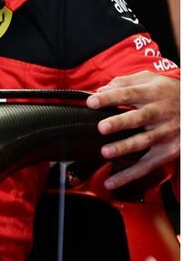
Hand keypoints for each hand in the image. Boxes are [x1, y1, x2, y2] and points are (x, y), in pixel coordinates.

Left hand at [87, 71, 179, 188]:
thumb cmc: (168, 92)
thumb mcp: (150, 79)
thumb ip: (125, 82)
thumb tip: (101, 90)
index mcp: (152, 94)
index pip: (128, 94)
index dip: (109, 98)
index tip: (91, 101)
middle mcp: (160, 113)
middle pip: (138, 118)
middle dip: (120, 123)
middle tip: (102, 127)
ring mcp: (165, 133)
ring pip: (144, 142)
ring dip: (125, 148)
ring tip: (106, 152)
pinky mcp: (168, 151)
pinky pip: (148, 165)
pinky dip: (130, 175)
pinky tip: (112, 181)